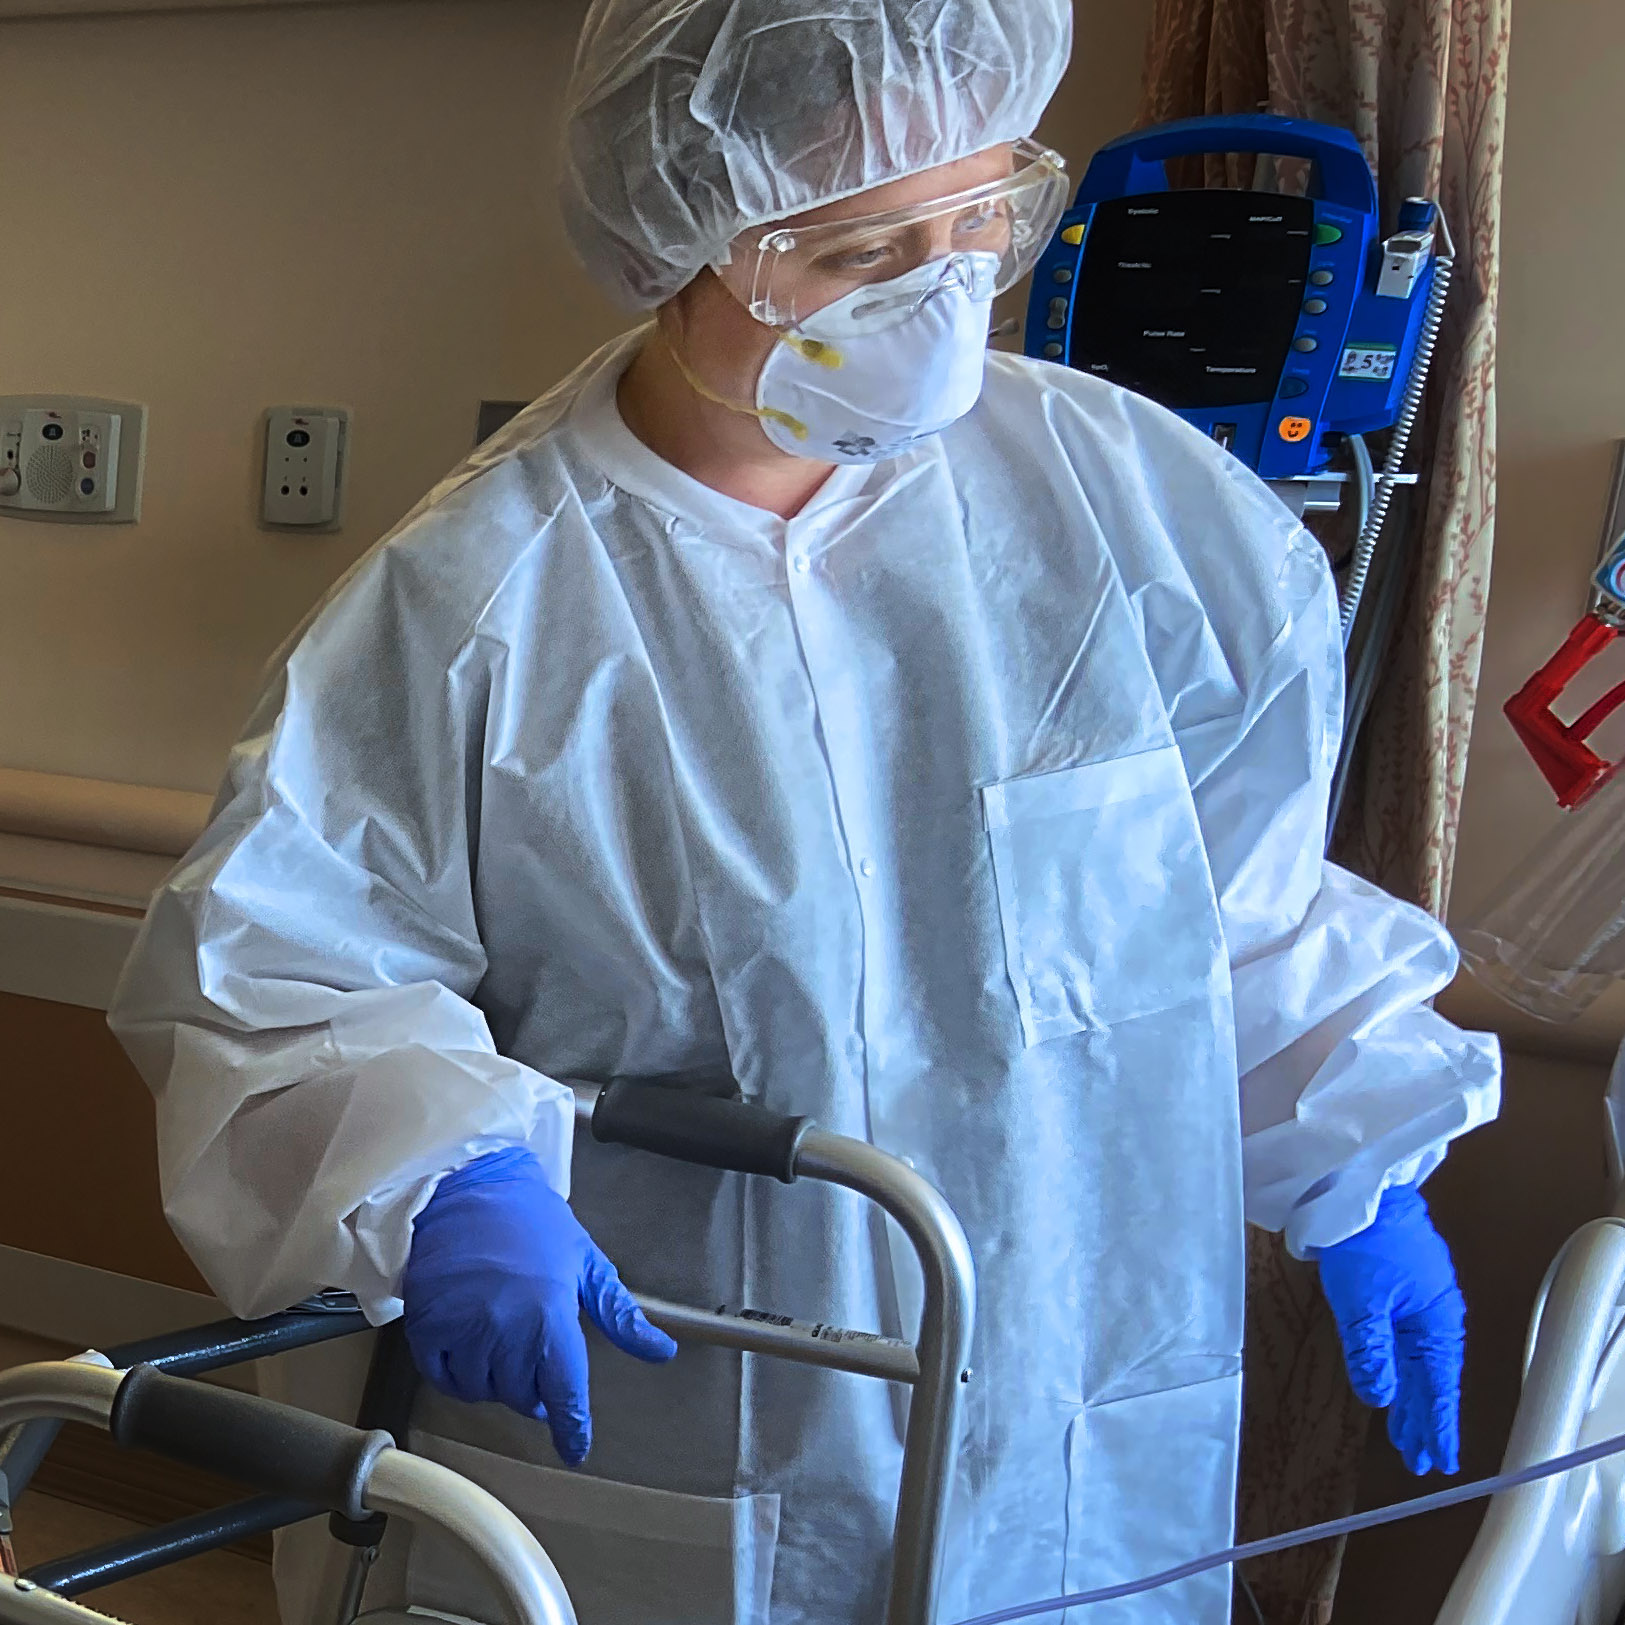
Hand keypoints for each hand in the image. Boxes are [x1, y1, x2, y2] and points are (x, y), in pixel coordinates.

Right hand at [402, 1146, 676, 1463]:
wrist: (468, 1187)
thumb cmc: (531, 1220)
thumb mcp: (585, 1262)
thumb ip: (620, 1315)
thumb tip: (662, 1351)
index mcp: (552, 1317)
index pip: (565, 1393)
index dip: (570, 1426)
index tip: (574, 1447)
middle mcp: (508, 1331)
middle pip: (523, 1396)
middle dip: (532, 1385)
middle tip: (533, 1353)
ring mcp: (465, 1331)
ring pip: (484, 1391)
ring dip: (495, 1378)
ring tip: (500, 1337)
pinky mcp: (428, 1328)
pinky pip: (445, 1379)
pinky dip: (458, 1373)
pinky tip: (469, 1344)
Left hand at [1316, 1184, 1464, 1475]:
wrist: (1359, 1187)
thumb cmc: (1364, 1240)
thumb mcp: (1361, 1302)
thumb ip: (1371, 1352)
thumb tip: (1381, 1398)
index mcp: (1436, 1323)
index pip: (1438, 1388)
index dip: (1437, 1426)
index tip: (1438, 1460)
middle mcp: (1435, 1316)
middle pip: (1431, 1380)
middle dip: (1424, 1420)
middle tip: (1419, 1459)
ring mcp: (1420, 1301)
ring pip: (1418, 1362)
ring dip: (1412, 1398)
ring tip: (1404, 1435)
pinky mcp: (1402, 1288)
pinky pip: (1406, 1341)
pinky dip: (1401, 1368)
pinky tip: (1395, 1384)